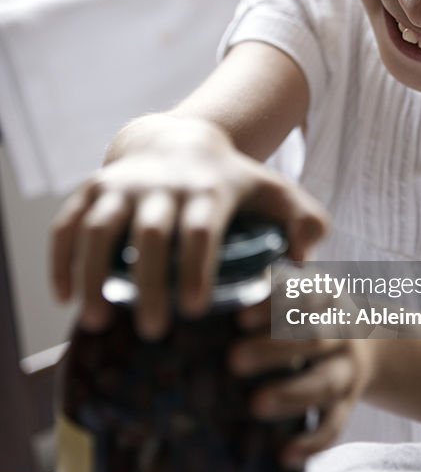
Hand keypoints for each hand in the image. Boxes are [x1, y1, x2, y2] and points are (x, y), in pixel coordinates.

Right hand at [50, 115, 328, 339]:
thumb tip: (306, 257)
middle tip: (153, 331)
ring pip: (101, 227)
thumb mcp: (274, 192)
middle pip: (151, 234)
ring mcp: (123, 185)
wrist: (180, 140)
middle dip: (150, 282)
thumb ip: (304, 220)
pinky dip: (62, 259)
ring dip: (94, 273)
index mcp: (208, 190)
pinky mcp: (92, 189)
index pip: (202, 229)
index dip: (198, 266)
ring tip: (96, 322)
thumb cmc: (232, 181)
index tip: (197, 309)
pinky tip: (65, 299)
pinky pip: (68, 223)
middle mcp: (163, 186)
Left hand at [229, 299, 374, 466]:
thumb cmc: (310, 315)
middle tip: (233, 360)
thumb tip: (214, 295)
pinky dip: (312, 443)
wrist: (371, 344)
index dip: (274, 307)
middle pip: (314, 339)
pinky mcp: (346, 406)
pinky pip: (334, 426)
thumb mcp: (299, 292)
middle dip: (274, 350)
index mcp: (326, 299)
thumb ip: (268, 290)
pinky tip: (285, 456)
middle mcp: (342, 334)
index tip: (240, 319)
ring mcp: (348, 372)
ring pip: (325, 383)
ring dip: (291, 395)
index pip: (305, 297)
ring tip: (256, 406)